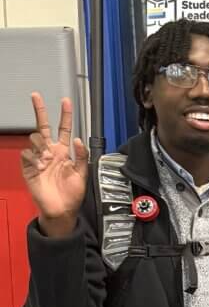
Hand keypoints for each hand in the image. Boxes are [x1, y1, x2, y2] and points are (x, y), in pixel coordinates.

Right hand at [20, 93, 88, 236]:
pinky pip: (27, 154)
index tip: (66, 101)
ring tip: (47, 159)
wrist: (61, 209)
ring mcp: (38, 158)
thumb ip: (81, 157)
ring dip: (41, 145)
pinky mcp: (28, 167)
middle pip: (43, 127)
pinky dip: (34, 158)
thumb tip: (78, 139)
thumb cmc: (72, 194)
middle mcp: (50, 152)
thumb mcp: (82, 174)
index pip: (63, 129)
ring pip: (35, 138)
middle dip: (40, 110)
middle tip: (36, 96)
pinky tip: (40, 167)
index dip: (65, 116)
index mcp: (63, 152)